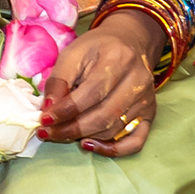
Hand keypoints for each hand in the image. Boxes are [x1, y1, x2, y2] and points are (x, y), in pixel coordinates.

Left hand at [39, 14, 161, 153]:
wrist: (128, 43)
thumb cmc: (97, 49)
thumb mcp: (73, 54)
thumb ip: (59, 80)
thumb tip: (49, 110)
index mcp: (119, 59)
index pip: (91, 93)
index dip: (66, 110)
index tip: (44, 120)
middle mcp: (138, 80)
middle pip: (104, 115)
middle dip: (71, 129)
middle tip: (48, 133)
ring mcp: (146, 100)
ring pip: (114, 129)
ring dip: (84, 136)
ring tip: (62, 133)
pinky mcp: (150, 115)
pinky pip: (135, 142)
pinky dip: (112, 150)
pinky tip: (89, 144)